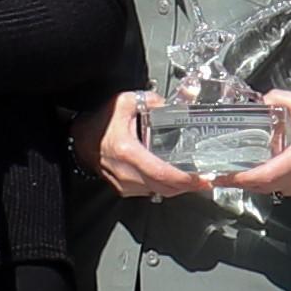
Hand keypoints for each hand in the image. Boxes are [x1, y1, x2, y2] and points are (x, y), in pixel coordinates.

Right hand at [91, 93, 209, 199]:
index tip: (203, 178)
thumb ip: (151, 100)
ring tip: (198, 178)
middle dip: (190, 185)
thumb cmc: (99, 123)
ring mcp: (125, 185)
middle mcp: (126, 174)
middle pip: (166, 188)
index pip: (162, 173)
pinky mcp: (125, 189)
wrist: (79, 140)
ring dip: (180, 187)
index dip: (185, 179)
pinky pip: (152, 192)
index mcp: (128, 152)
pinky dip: (167, 186)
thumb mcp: (125, 103)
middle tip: (210, 178)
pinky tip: (177, 178)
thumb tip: (175, 98)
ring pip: (160, 192)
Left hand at [225, 95, 290, 195]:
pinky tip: (253, 174)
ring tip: (231, 174)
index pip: (265, 174)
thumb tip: (257, 101)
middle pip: (263, 186)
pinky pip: (278, 189)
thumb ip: (276, 99)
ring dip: (251, 183)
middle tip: (217, 176)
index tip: (223, 176)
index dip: (241, 177)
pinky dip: (264, 183)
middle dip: (239, 182)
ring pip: (269, 189)